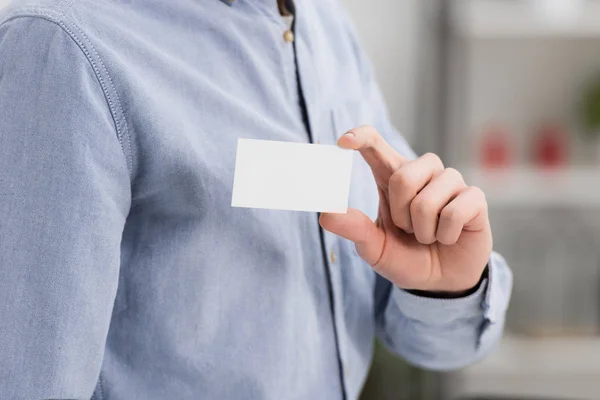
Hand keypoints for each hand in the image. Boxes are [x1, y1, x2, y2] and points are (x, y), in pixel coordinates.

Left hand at [320, 126, 491, 292]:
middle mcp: (423, 173)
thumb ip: (354, 229)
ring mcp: (451, 183)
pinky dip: (445, 235)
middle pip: (403, 176)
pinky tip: (449, 237)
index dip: (361, 137)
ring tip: (429, 235)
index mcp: (392, 178)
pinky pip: (454, 212)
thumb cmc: (406, 257)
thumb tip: (326, 215)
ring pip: (428, 199)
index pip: (376, 145)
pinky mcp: (474, 198)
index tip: (343, 141)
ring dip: (423, 229)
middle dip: (401, 214)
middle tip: (408, 230)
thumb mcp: (375, 248)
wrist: (441, 282)